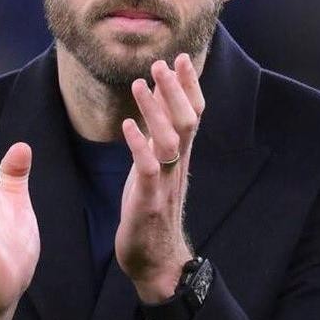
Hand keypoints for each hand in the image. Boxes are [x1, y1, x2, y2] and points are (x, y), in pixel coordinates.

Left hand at [116, 54, 204, 304]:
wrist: (156, 261)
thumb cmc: (153, 212)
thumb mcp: (156, 169)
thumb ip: (158, 138)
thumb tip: (155, 104)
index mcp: (180, 158)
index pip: (193, 114)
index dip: (189, 86)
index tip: (182, 57)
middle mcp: (178, 166)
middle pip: (187, 120)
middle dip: (175, 90)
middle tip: (162, 62)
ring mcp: (165, 183)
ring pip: (170, 140)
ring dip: (155, 110)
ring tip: (139, 84)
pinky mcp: (149, 201)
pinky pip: (148, 169)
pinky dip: (139, 145)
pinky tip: (127, 126)